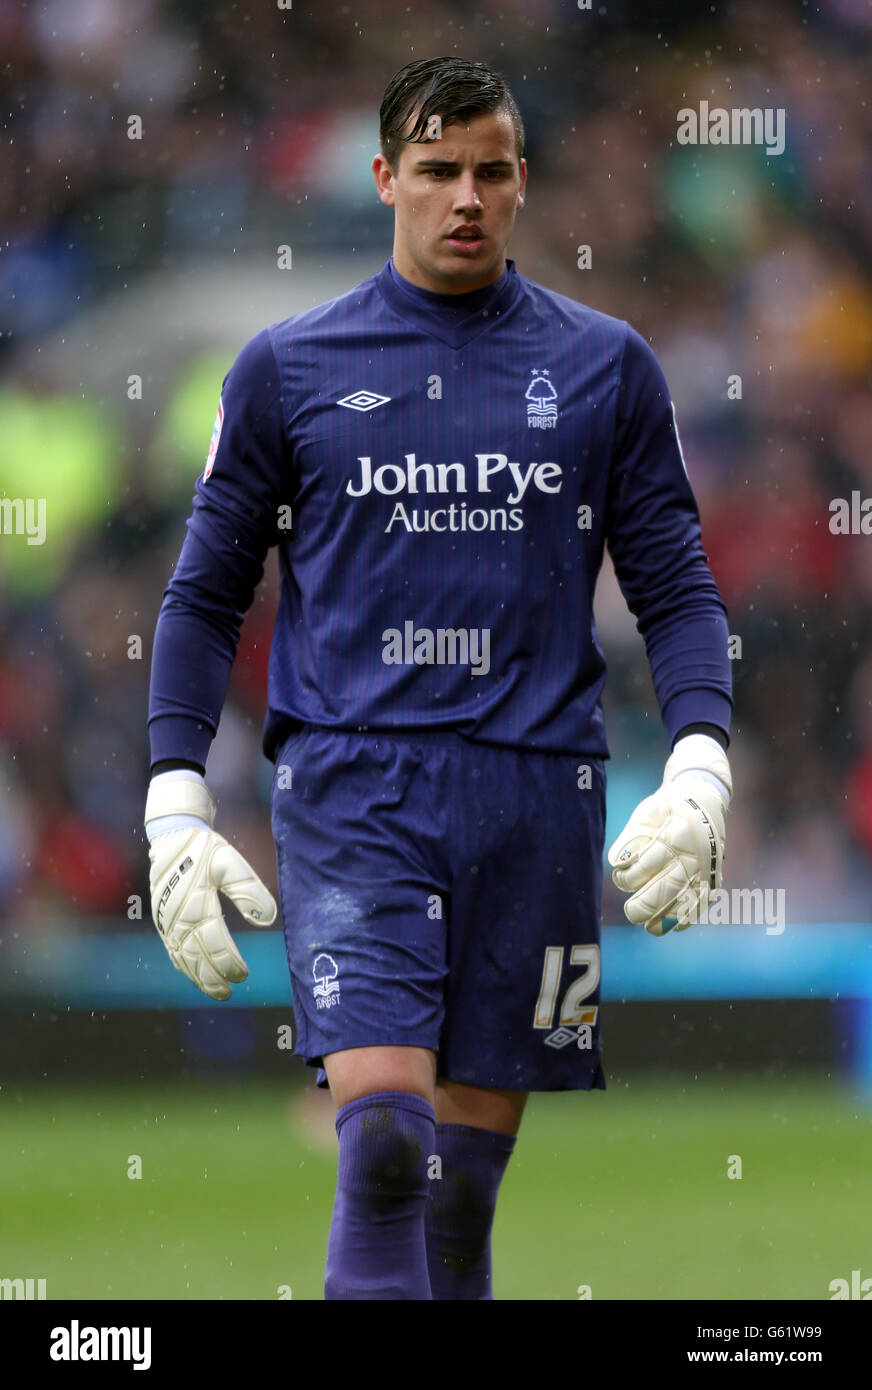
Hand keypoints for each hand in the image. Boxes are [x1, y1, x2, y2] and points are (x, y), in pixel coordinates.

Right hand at [144, 773, 276, 998]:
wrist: (173, 834)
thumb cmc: (206, 848)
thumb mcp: (232, 864)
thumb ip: (249, 891)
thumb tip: (269, 919)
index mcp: (197, 904)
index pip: (214, 944)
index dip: (228, 963)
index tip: (244, 975)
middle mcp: (178, 917)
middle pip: (196, 957)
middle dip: (212, 978)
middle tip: (229, 992)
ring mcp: (167, 920)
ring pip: (182, 957)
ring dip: (198, 977)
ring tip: (216, 992)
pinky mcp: (162, 919)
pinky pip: (172, 949)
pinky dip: (183, 965)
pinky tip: (193, 974)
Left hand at [607, 734, 731, 935]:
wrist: (705, 802)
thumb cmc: (668, 809)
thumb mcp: (647, 812)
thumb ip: (631, 838)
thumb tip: (617, 864)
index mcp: (679, 832)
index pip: (650, 863)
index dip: (631, 876)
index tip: (620, 877)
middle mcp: (698, 853)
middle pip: (670, 887)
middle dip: (647, 904)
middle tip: (631, 911)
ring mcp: (708, 869)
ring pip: (686, 901)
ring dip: (665, 918)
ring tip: (648, 926)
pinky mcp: (714, 880)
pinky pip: (700, 905)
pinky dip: (685, 919)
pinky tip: (670, 926)